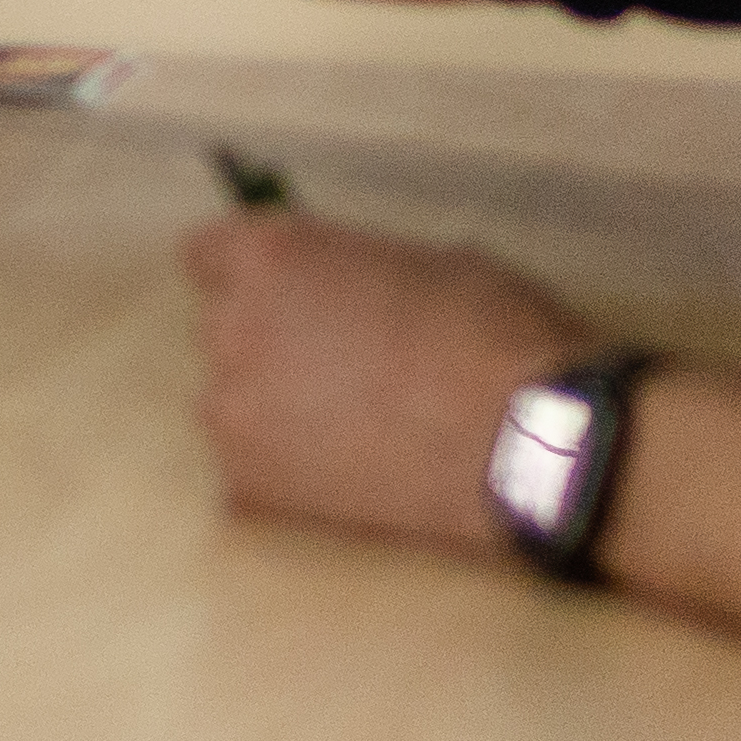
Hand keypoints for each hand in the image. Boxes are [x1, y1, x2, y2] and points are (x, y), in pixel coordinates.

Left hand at [180, 209, 580, 554]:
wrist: (532, 449)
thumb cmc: (498, 341)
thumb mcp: (430, 260)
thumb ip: (353, 270)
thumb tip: (341, 284)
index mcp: (272, 258)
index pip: (208, 253)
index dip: (250, 274)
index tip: (281, 294)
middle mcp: (233, 328)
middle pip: (223, 326)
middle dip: (271, 340)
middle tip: (345, 365)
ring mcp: (234, 412)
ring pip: (234, 400)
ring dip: (277, 406)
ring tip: (361, 426)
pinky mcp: (249, 487)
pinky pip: (251, 468)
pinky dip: (290, 471)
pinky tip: (356, 473)